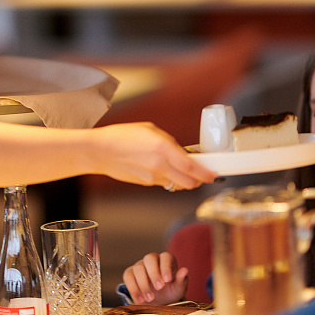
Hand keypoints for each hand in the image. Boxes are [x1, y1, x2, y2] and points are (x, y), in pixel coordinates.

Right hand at [100, 122, 214, 190]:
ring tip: (177, 168)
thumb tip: (181, 152)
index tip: (214, 174)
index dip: (207, 174)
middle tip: (201, 174)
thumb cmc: (122, 136)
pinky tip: (158, 168)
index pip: (192, 167)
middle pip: (189, 183)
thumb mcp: (150, 130)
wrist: (100, 151)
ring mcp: (152, 177)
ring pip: (176, 184)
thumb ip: (169, 142)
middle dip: (198, 180)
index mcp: (163, 149)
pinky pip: (163, 183)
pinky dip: (166, 178)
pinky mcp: (145, 183)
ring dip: (182, 179)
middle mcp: (160, 166)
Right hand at [122, 252, 188, 304]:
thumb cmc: (170, 292)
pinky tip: (140, 299)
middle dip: (154, 273)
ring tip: (150, 299)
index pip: (165, 256)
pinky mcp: (130, 274)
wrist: (157, 303)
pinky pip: (128, 277)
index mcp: (166, 260)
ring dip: (144, 284)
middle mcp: (152, 260)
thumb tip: (185, 270)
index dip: (166, 267)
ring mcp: (140, 266)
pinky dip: (134, 288)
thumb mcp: (178, 289)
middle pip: (149, 258)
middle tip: (159, 288)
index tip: (168, 280)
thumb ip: (181, 280)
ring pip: (138, 268)